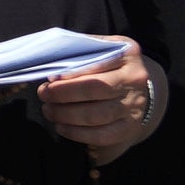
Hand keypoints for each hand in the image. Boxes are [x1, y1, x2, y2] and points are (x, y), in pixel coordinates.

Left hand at [34, 42, 161, 162]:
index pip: (95, 62)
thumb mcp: (104, 50)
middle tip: (43, 94)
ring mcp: (133, 106)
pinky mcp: (128, 128)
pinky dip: (76, 133)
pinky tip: (61, 126)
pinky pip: (100, 135)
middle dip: (63, 93)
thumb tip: (51, 56)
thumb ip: (83, 49)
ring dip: (65, 114)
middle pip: (95, 88)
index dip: (70, 72)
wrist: (140, 91)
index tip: (50, 78)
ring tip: (49, 110)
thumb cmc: (110, 67)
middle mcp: (134, 79)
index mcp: (127, 53)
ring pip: (95, 114)